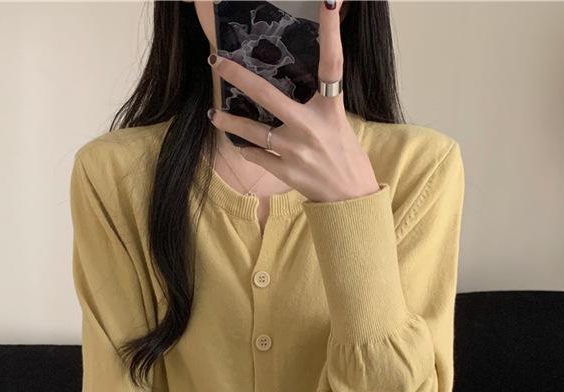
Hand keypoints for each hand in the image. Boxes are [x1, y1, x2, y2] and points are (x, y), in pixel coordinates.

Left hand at [207, 0, 378, 203]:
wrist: (350, 199)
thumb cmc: (344, 157)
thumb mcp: (338, 123)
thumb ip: (317, 104)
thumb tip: (292, 85)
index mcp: (331, 109)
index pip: (333, 64)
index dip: (331, 32)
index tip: (328, 2)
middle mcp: (312, 126)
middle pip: (268, 96)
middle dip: (238, 76)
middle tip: (216, 61)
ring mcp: (296, 150)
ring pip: (253, 131)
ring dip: (229, 122)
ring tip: (214, 114)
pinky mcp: (286, 171)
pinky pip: (257, 156)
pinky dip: (248, 149)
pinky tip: (240, 143)